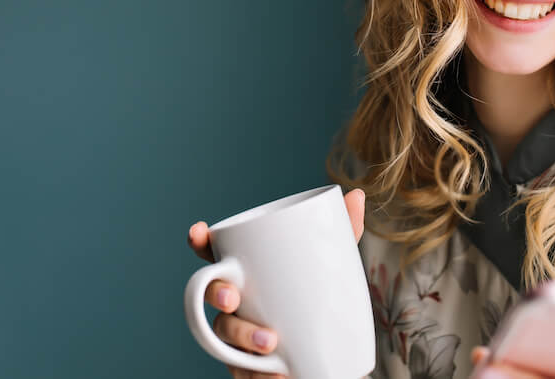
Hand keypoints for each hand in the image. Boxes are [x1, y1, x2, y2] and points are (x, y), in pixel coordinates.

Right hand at [187, 188, 365, 378]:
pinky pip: (241, 372)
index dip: (201, 243)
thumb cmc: (322, 300)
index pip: (216, 254)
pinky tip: (276, 375)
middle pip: (211, 294)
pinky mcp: (249, 369)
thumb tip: (356, 194)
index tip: (199, 231)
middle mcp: (236, 303)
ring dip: (242, 337)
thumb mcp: (335, 265)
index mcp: (249, 273)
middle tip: (234, 297)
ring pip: (223, 334)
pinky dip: (256, 375)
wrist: (333, 359)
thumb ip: (342, 232)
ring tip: (271, 343)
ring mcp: (238, 337)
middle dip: (215, 292)